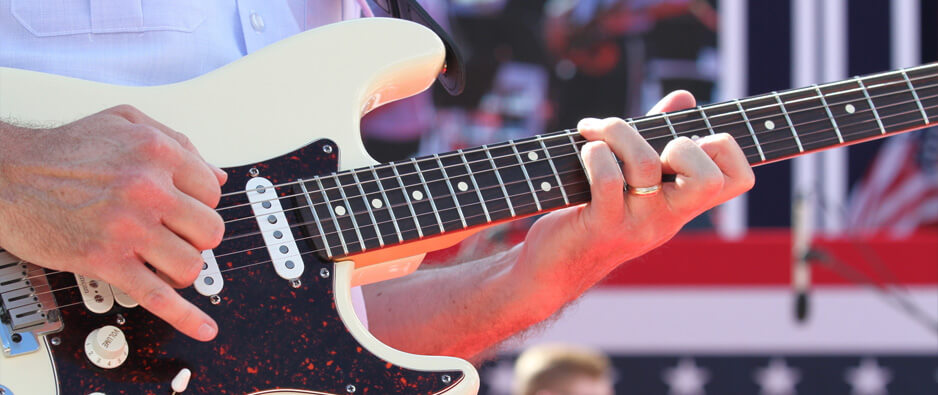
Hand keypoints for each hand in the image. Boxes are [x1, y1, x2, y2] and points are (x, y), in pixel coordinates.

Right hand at [0, 105, 226, 340]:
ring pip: (190, 263)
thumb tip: (215, 174)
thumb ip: (176, 141)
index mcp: (157, 154)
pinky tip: (203, 327)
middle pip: (209, 229)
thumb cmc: (61, 151)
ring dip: (182, 267)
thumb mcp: (125, 121)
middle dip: (196, 236)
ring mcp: (129, 227)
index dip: (200, 202)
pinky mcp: (106, 260)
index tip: (188, 208)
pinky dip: (186, 316)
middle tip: (177, 235)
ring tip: (164, 260)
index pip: (213, 191)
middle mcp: (148, 189)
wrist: (7, 174)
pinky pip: (158, 295)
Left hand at [518, 91, 753, 307]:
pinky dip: (595, 152)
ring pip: (647, 163)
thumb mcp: (632, 177)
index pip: (739, 179)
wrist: (552, 267)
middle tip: (652, 146)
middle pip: (709, 180)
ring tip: (596, 130)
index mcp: (682, 204)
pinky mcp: (602, 225)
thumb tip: (685, 98)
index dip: (725, 147)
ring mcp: (638, 224)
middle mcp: (668, 217)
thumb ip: (659, 136)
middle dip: (684, 144)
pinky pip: (609, 179)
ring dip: (619, 131)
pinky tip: (583, 147)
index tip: (684, 136)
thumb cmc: (592, 212)